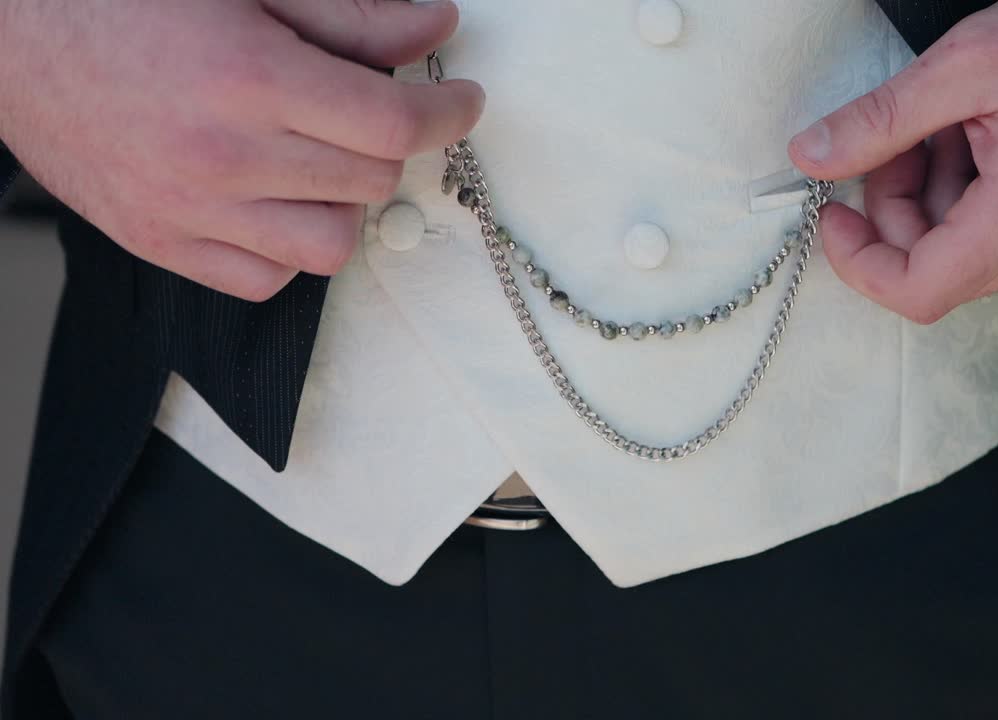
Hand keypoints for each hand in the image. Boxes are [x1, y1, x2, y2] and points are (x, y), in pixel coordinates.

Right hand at [0, 0, 482, 300]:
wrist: (5, 29)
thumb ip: (348, 14)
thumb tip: (434, 31)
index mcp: (248, 77)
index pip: (393, 127)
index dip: (448, 114)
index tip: (462, 102)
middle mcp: (221, 155)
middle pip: (370, 182)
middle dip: (389, 144)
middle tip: (368, 110)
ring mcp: (188, 210)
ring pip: (330, 245)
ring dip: (344, 201)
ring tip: (318, 157)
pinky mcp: (158, 242)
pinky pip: (265, 280)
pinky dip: (287, 248)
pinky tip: (272, 199)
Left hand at [788, 0, 997, 323]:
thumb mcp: (965, 63)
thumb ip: (878, 120)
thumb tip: (810, 155)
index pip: (916, 291)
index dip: (859, 262)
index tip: (834, 214)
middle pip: (939, 270)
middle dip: (900, 209)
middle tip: (900, 142)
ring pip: (972, 254)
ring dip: (941, 198)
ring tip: (955, 127)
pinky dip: (981, 200)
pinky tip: (991, 142)